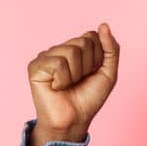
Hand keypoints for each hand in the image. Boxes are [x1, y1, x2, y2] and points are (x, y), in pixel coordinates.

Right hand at [27, 23, 119, 144]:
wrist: (74, 121)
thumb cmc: (88, 99)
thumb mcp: (108, 72)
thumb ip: (111, 48)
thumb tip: (103, 25)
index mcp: (75, 48)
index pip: (91, 36)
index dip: (97, 58)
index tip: (91, 74)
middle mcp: (59, 49)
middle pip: (83, 42)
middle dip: (87, 66)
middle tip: (78, 81)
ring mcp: (46, 56)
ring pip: (71, 52)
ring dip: (75, 74)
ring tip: (68, 85)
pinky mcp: (35, 66)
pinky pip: (57, 63)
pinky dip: (63, 80)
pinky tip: (56, 87)